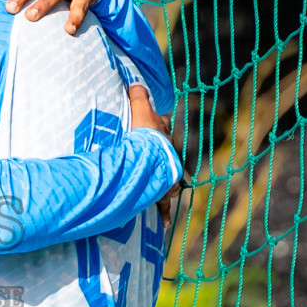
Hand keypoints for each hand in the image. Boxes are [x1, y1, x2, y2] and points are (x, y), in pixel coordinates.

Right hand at [128, 84, 179, 220]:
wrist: (148, 157)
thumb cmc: (143, 135)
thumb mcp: (139, 111)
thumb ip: (137, 96)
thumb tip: (137, 81)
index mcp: (163, 138)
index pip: (163, 128)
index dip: (159, 126)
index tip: (158, 126)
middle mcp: (168, 157)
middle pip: (168, 155)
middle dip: (165, 158)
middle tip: (159, 162)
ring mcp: (166, 175)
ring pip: (169, 181)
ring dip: (167, 186)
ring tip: (162, 194)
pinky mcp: (161, 192)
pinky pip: (163, 204)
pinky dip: (165, 214)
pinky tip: (167, 224)